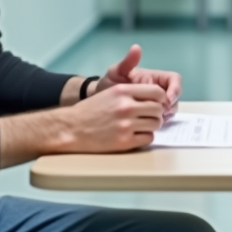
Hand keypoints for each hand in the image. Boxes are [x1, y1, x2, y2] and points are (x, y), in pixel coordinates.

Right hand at [0, 83, 166, 165]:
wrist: (71, 128)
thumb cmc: (90, 111)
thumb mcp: (110, 92)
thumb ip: (132, 92)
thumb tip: (156, 96)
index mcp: (123, 90)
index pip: (157, 92)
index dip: (160, 99)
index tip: (157, 104)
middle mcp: (126, 106)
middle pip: (158, 109)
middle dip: (157, 114)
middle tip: (149, 117)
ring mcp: (125, 124)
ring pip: (156, 124)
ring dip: (151, 126)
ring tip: (141, 126)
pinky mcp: (124, 141)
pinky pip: (148, 138)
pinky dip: (145, 137)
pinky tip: (135, 135)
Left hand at [95, 44, 180, 119]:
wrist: (98, 102)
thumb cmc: (108, 84)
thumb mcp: (116, 72)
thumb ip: (127, 62)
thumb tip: (136, 48)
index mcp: (154, 78)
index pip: (174, 79)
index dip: (175, 89)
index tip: (167, 99)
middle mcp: (158, 90)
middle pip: (175, 96)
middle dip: (171, 105)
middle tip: (160, 112)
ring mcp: (155, 104)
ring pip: (171, 109)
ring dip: (166, 115)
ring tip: (152, 119)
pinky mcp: (150, 116)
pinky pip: (162, 119)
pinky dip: (159, 122)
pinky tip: (147, 124)